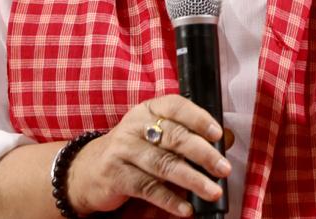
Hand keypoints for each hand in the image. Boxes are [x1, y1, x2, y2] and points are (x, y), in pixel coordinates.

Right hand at [68, 94, 229, 216]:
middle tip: (223, 169)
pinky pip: (147, 188)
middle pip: (173, 136)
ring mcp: (123, 150)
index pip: (175, 106)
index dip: (198, 118)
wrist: (89, 170)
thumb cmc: (134, 150)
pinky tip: (186, 208)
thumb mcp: (157, 136)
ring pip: (162, 164)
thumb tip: (227, 139)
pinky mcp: (116, 176)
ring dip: (191, 179)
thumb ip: (190, 135)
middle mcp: (134, 126)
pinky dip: (169, 199)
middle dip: (202, 153)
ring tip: (212, 191)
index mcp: (148, 110)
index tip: (217, 134)